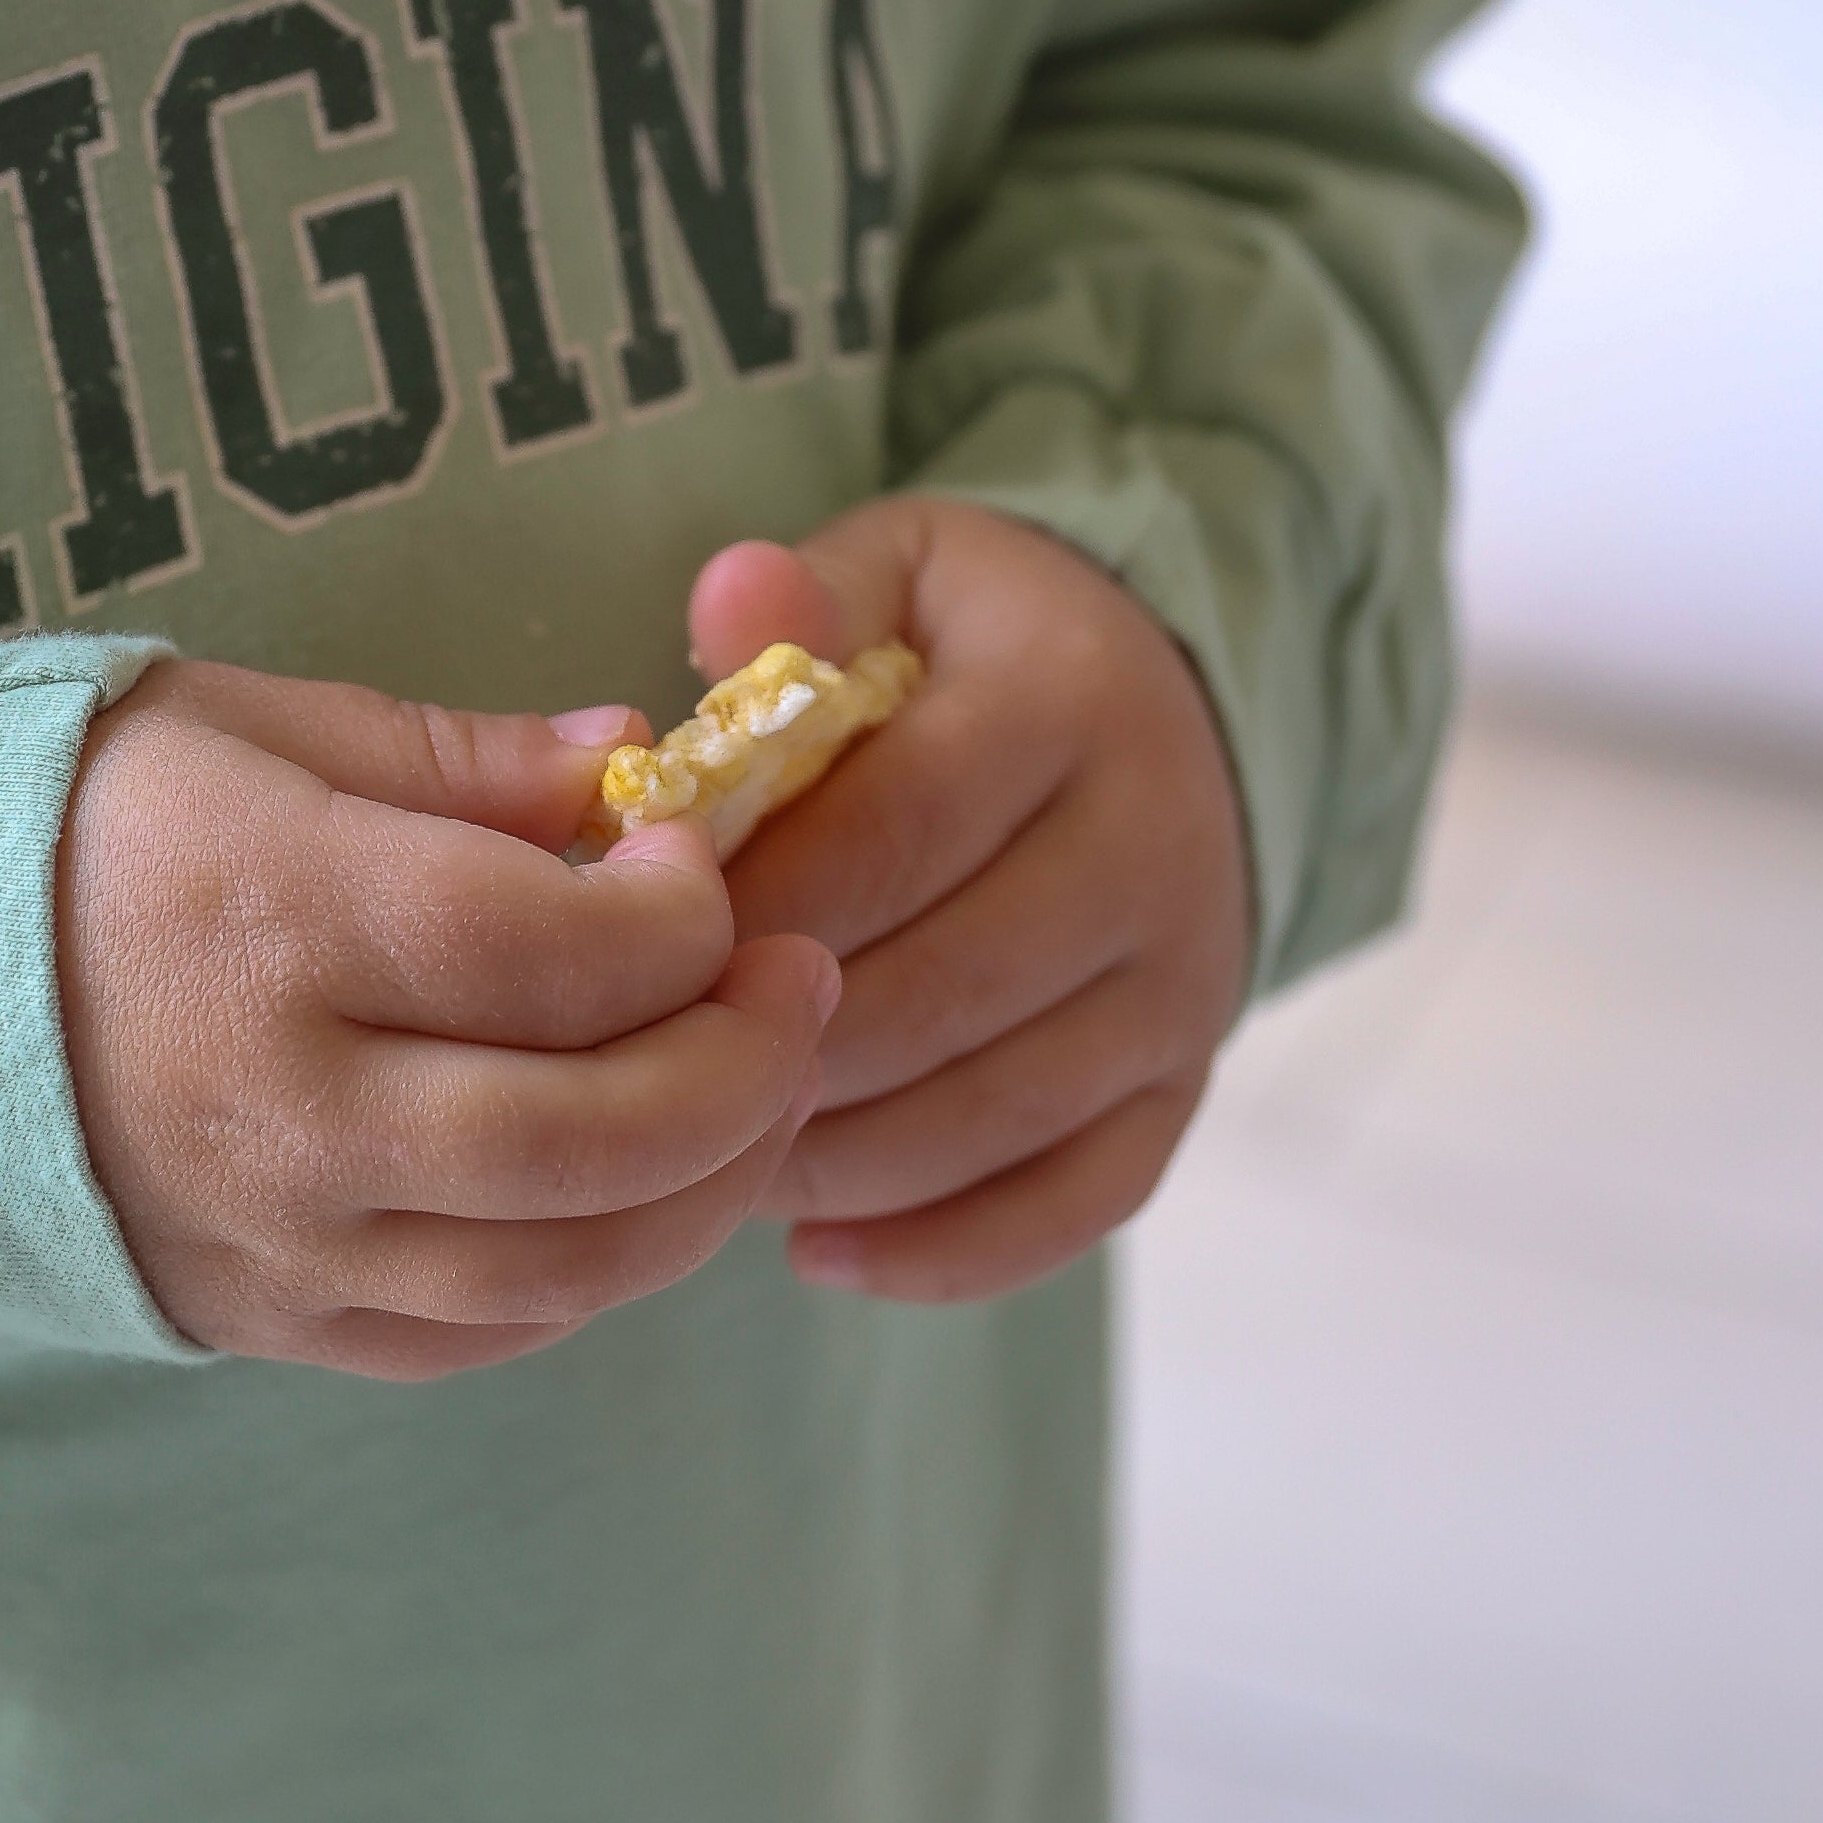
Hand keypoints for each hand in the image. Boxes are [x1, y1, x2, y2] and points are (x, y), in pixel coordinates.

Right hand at [56, 663, 840, 1377]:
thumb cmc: (72, 826)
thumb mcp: (250, 727)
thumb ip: (458, 760)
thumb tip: (633, 762)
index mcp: (279, 921)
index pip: (560, 953)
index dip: (683, 911)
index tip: (700, 857)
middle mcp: (285, 1107)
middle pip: (595, 1136)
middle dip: (748, 1063)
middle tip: (798, 980)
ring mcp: (279, 1241)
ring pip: (566, 1266)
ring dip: (705, 1185)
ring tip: (753, 1087)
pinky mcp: (270, 1325)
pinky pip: (482, 1336)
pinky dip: (593, 1272)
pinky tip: (636, 1185)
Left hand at [685, 503, 1254, 1304]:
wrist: (1165, 705)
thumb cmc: (972, 648)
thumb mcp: (900, 573)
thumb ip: (809, 598)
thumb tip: (732, 602)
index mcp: (1071, 707)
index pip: (897, 832)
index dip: (753, 908)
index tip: (632, 948)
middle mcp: (1154, 852)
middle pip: (943, 992)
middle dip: (774, 1047)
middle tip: (641, 1073)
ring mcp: (1185, 983)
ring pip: (997, 1115)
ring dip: (834, 1159)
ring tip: (702, 1154)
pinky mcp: (1190, 1080)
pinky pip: (1076, 1199)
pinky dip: (946, 1249)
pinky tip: (816, 1249)